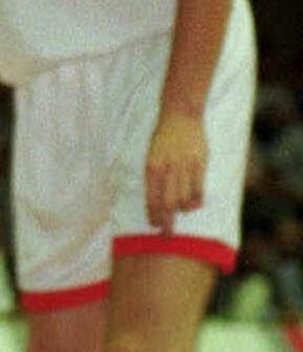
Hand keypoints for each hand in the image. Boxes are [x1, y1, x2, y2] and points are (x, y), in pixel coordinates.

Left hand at [144, 112, 206, 231]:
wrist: (180, 116)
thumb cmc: (164, 138)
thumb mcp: (152, 155)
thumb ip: (155, 176)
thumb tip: (156, 200)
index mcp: (151, 167)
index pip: (152, 198)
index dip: (153, 214)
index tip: (153, 225)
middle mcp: (167, 169)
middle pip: (167, 203)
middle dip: (166, 221)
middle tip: (167, 234)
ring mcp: (184, 167)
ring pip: (184, 199)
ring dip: (182, 211)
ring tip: (180, 214)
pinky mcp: (200, 165)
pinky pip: (198, 190)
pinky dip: (196, 201)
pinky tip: (193, 205)